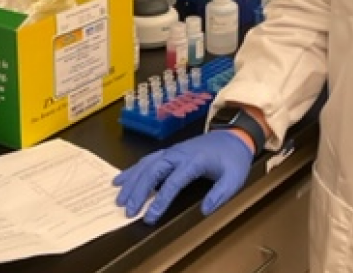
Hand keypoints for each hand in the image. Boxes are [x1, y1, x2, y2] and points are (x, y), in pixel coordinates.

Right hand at [114, 131, 253, 223]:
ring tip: (119, 197)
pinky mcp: (170, 151)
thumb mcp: (234, 178)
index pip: (173, 182)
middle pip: (154, 171)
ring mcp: (173, 151)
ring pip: (148, 164)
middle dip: (139, 190)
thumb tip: (204, 210)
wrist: (234, 135)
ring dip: (132, 180)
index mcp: (195, 161)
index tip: (150, 217)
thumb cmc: (234, 158)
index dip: (160, 200)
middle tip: (127, 209)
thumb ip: (220, 194)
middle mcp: (179, 154)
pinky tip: (122, 178)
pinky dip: (134, 169)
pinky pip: (149, 159)